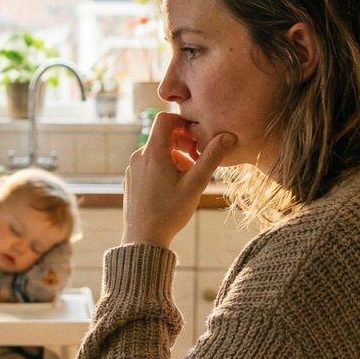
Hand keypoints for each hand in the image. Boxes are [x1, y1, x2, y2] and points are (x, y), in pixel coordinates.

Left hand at [123, 112, 235, 247]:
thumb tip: (228, 136)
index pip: (164, 119)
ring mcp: (132, 169)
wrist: (143, 238)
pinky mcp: (131, 180)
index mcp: (152, 152)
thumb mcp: (195, 184)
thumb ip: (211, 158)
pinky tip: (173, 188)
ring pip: (156, 152)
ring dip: (174, 159)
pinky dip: (163, 168)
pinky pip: (148, 165)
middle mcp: (138, 157)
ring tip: (187, 179)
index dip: (182, 122)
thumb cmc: (169, 212)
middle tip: (197, 162)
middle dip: (182, 144)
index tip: (196, 137)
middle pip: (162, 137)